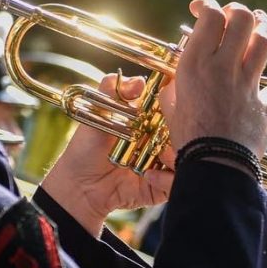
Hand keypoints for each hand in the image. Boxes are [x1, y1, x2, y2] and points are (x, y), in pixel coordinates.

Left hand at [40, 73, 174, 235]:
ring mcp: (164, 163)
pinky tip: (147, 175)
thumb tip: (139, 81)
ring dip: (175, 153)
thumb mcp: (97, 113)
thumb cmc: (86, 149)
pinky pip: (178, 181)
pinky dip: (167, 178)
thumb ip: (112, 90)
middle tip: (166, 128)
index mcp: (149, 119)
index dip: (176, 100)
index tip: (174, 97)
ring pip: (186, 154)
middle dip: (179, 128)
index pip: (172, 105)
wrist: (80, 185)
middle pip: (185, 129)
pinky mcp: (164, 186)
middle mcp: (161, 139)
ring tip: (159, 155)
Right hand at [165, 0, 266, 158]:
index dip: (208, 5)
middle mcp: (224, 67)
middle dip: (238, 10)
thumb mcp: (171, 104)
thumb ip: (178, 83)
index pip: (211, 15)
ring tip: (260, 21)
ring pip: (263, 41)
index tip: (202, 9)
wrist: (215, 166)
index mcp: (196, 64)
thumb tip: (182, 74)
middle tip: (233, 14)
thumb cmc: (188, 138)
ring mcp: (247, 84)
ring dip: (263, 26)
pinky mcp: (264, 104)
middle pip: (242, 19)